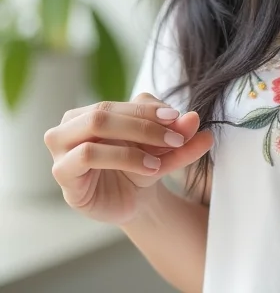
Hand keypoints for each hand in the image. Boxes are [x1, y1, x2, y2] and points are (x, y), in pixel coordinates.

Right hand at [44, 93, 213, 224]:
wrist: (132, 201)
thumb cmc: (140, 166)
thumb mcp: (164, 147)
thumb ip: (180, 133)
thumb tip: (195, 118)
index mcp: (92, 111)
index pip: (126, 101)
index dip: (154, 110)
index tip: (179, 120)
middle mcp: (70, 125)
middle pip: (107, 110)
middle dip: (146, 123)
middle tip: (176, 138)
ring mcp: (62, 148)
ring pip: (97, 126)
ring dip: (136, 140)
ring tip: (160, 161)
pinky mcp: (62, 173)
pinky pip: (87, 154)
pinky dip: (123, 156)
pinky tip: (148, 167)